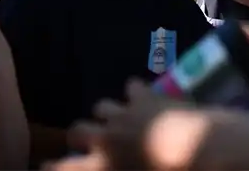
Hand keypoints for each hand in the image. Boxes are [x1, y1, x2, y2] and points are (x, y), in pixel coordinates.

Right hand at [58, 80, 207, 170]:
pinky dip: (135, 92)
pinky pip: (132, 86)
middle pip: (76, 130)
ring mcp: (125, 114)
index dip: (52, 166)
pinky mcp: (146, 97)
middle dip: (80, 135)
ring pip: (102, 106)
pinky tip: (142, 95)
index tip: (49, 164)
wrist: (198, 149)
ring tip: (119, 117)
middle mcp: (106, 139)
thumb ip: (114, 169)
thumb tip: (110, 164)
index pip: (61, 167)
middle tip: (90, 139)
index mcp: (101, 167)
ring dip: (108, 113)